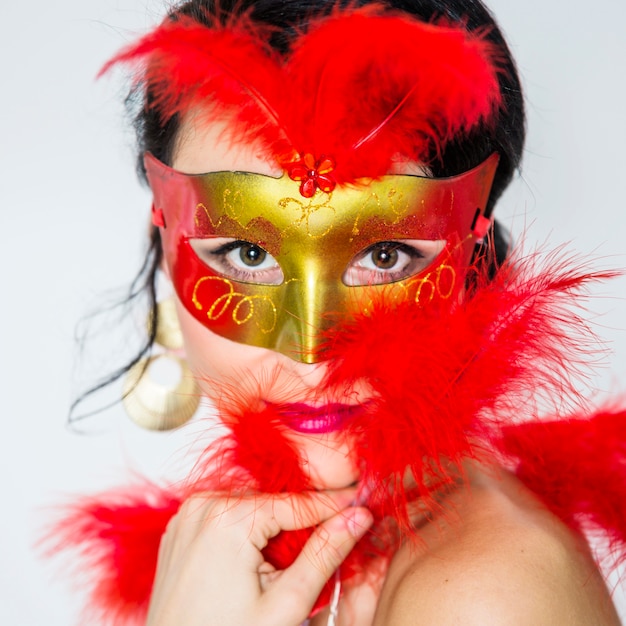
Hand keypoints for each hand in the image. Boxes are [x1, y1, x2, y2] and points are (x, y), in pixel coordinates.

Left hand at [146, 490, 372, 625]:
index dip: (335, 505)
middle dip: (304, 521)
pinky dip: (250, 530)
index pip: (297, 503)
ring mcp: (188, 514)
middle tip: (333, 540)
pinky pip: (228, 514)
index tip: (364, 504)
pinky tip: (259, 561)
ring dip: (277, 527)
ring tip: (289, 563)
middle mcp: (203, 505)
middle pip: (274, 504)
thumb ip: (324, 554)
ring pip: (252, 507)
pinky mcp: (182, 526)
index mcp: (227, 518)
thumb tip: (358, 517)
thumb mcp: (284, 603)